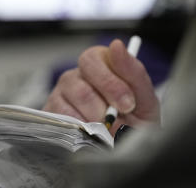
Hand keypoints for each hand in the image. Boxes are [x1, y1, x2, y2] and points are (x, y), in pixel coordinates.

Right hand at [43, 39, 159, 135]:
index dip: (110, 82)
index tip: (128, 104)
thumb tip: (117, 45)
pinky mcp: (50, 114)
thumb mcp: (145, 100)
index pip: (92, 59)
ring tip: (107, 131)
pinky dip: (81, 131)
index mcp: (99, 65)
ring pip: (70, 106)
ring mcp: (60, 95)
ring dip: (94, 122)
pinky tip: (92, 135)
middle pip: (78, 83)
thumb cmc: (135, 122)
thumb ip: (133, 72)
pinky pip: (61, 120)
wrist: (126, 151)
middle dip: (102, 106)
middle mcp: (76, 77)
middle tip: (117, 120)